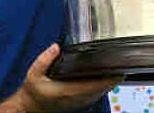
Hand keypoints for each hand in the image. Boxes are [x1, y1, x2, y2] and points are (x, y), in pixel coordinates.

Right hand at [0, 44, 121, 112]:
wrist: (31, 106)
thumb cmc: (34, 91)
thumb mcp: (34, 73)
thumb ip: (44, 59)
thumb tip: (55, 47)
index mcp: (68, 91)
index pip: (94, 86)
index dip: (108, 80)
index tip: (119, 71)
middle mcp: (77, 98)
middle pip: (101, 89)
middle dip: (112, 78)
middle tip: (123, 64)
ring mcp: (79, 101)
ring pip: (100, 93)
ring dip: (109, 82)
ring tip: (118, 68)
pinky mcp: (79, 102)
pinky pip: (96, 94)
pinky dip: (103, 86)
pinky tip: (107, 77)